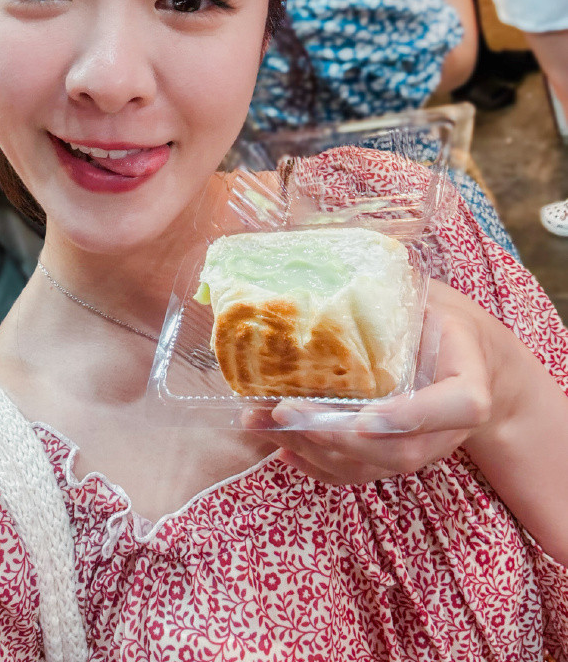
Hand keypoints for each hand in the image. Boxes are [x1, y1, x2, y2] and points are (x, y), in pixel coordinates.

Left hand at [245, 280, 496, 485]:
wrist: (471, 362)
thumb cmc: (443, 321)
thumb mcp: (431, 298)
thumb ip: (397, 289)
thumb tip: (335, 261)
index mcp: (468, 381)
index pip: (459, 407)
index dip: (412, 417)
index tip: (366, 418)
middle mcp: (447, 428)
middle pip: (401, 451)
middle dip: (337, 437)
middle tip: (285, 412)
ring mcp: (421, 449)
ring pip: (371, 468)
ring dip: (313, 450)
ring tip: (263, 422)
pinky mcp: (393, 458)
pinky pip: (354, 474)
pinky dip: (314, 463)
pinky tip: (278, 443)